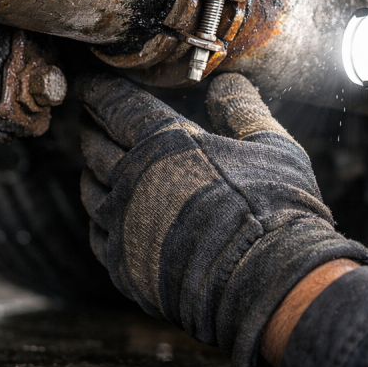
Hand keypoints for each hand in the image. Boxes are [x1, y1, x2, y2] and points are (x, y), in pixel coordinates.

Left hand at [76, 72, 367, 366]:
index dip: (101, 90)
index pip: (117, 106)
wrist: (268, 285)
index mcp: (165, 144)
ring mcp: (124, 228)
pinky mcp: (126, 269)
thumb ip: (242, 109)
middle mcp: (132, 182)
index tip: (92, 82)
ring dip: (91, 171)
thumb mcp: (272, 146)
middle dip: (91, 126)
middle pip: (95, 146)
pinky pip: (98, 237)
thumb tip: (227, 81)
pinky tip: (108, 217)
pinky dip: (99, 219)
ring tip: (96, 163)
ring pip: (90, 191)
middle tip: (91, 116)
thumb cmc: (277, 210)